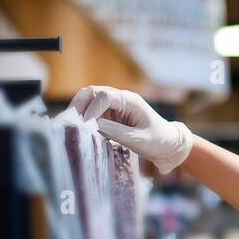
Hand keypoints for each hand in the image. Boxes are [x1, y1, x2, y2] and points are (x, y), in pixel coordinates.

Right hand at [67, 85, 192, 173]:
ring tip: (72, 127)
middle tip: (70, 121)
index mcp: (130, 101)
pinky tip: (80, 131)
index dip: (91, 109)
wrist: (168, 145)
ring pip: (89, 102)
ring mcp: (114, 107)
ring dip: (79, 112)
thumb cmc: (158, 141)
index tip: (85, 125)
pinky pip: (93, 114)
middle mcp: (120, 100)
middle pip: (92, 92)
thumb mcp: (138, 139)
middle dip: (79, 105)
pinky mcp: (111, 116)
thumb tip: (94, 125)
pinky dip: (84, 120)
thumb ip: (117, 132)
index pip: (104, 96)